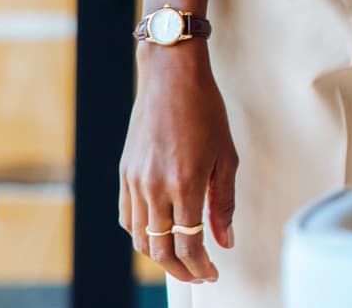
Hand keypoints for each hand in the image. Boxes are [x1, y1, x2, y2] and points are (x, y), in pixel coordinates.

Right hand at [119, 45, 237, 283]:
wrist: (171, 78)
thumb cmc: (206, 111)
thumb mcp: (226, 156)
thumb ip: (224, 203)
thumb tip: (225, 241)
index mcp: (185, 183)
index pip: (188, 243)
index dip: (201, 265)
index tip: (213, 272)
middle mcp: (155, 187)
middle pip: (161, 249)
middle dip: (181, 269)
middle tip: (199, 274)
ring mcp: (135, 181)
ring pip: (141, 238)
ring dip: (160, 255)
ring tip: (181, 257)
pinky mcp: (124, 174)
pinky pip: (128, 217)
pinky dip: (142, 233)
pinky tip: (160, 232)